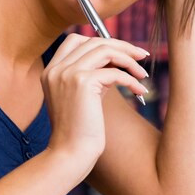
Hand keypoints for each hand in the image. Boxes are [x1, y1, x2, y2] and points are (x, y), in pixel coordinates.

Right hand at [41, 34, 148, 166]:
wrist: (70, 155)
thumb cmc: (80, 131)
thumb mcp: (83, 97)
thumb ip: (92, 76)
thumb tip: (117, 59)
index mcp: (51, 70)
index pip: (76, 40)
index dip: (103, 41)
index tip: (124, 51)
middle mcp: (56, 69)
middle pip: (94, 41)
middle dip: (122, 46)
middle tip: (142, 55)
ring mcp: (67, 74)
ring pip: (105, 50)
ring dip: (129, 60)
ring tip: (143, 73)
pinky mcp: (81, 83)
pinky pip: (115, 72)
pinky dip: (131, 80)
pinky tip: (140, 90)